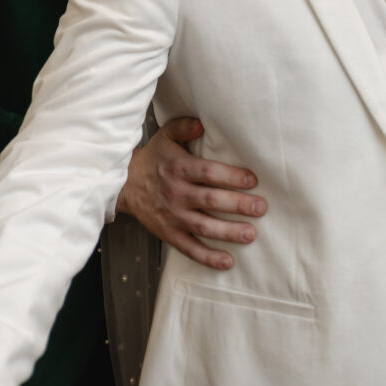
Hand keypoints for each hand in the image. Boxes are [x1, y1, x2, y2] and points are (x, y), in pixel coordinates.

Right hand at [116, 117, 266, 269]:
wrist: (125, 184)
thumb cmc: (154, 158)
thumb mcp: (166, 136)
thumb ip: (184, 127)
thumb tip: (202, 125)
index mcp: (178, 168)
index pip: (208, 172)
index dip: (231, 176)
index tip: (252, 180)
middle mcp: (176, 193)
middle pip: (210, 200)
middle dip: (237, 205)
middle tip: (261, 207)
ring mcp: (173, 216)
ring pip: (204, 226)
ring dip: (229, 232)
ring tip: (251, 234)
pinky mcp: (169, 233)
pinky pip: (190, 248)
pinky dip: (208, 257)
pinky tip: (228, 261)